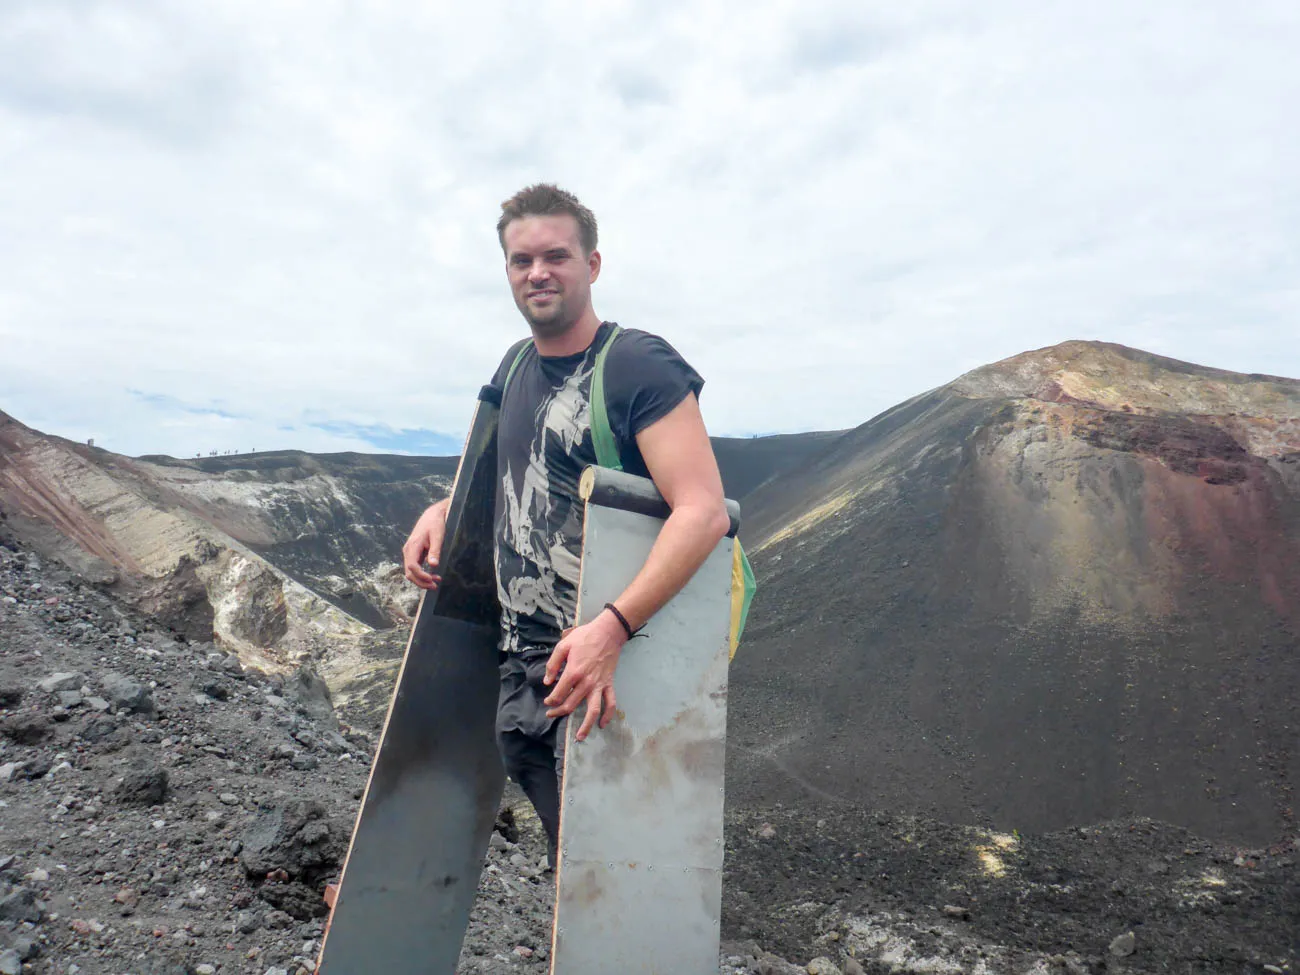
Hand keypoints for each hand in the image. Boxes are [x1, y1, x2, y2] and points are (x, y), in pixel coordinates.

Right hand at [402, 499, 449, 588]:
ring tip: (435, 583)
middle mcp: (408, 550)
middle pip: (409, 573)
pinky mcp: (414, 554)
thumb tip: (433, 565)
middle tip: (435, 586)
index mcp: (412, 546)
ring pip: (411, 572)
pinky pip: (415, 568)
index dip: (421, 576)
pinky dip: (422, 575)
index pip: (412, 566)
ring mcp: (410, 553)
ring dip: (421, 580)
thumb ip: (435, 551)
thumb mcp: (438, 536)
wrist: (433, 515)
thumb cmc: (435, 524)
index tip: (433, 580)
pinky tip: (432, 576)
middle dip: (421, 582)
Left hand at [543, 610, 627, 740]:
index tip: (547, 701)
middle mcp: (586, 683)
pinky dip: (607, 715)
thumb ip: (553, 664)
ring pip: (592, 710)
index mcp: (573, 673)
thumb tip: (547, 681)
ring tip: (580, 737)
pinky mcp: (609, 684)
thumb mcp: (563, 645)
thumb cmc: (584, 637)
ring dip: (585, 725)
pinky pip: (610, 703)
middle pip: (571, 704)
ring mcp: (599, 685)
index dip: (550, 700)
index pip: (558, 694)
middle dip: (559, 712)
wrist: (608, 633)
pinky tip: (602, 724)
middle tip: (551, 714)